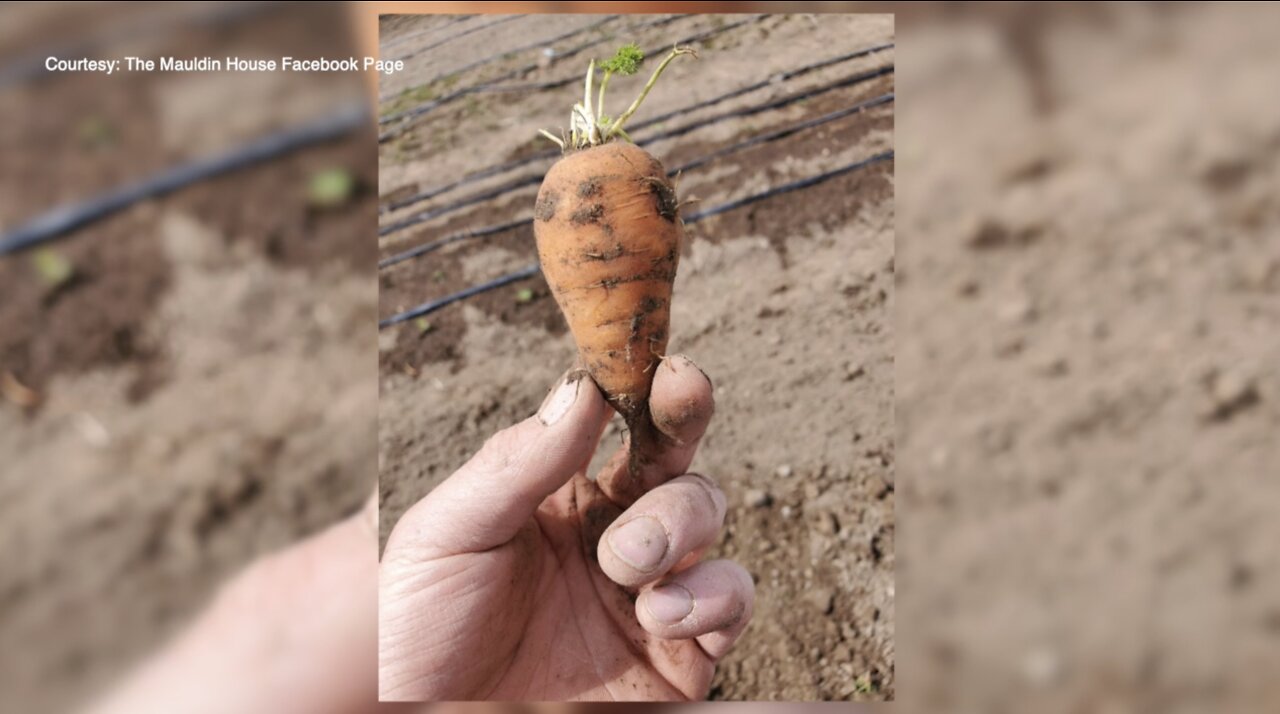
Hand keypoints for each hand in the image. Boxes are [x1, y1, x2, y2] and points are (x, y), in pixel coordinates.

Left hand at [378, 355, 753, 700]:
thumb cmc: (419, 630)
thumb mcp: (445, 534)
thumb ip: (515, 463)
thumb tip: (582, 386)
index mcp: (555, 493)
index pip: (615, 419)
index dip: (646, 384)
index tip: (666, 365)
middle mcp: (609, 532)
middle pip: (673, 456)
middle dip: (682, 426)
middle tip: (663, 431)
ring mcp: (647, 589)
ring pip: (707, 518)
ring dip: (681, 523)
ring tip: (626, 563)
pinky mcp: (677, 653)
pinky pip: (729, 603)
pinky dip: (714, 595)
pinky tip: (662, 612)